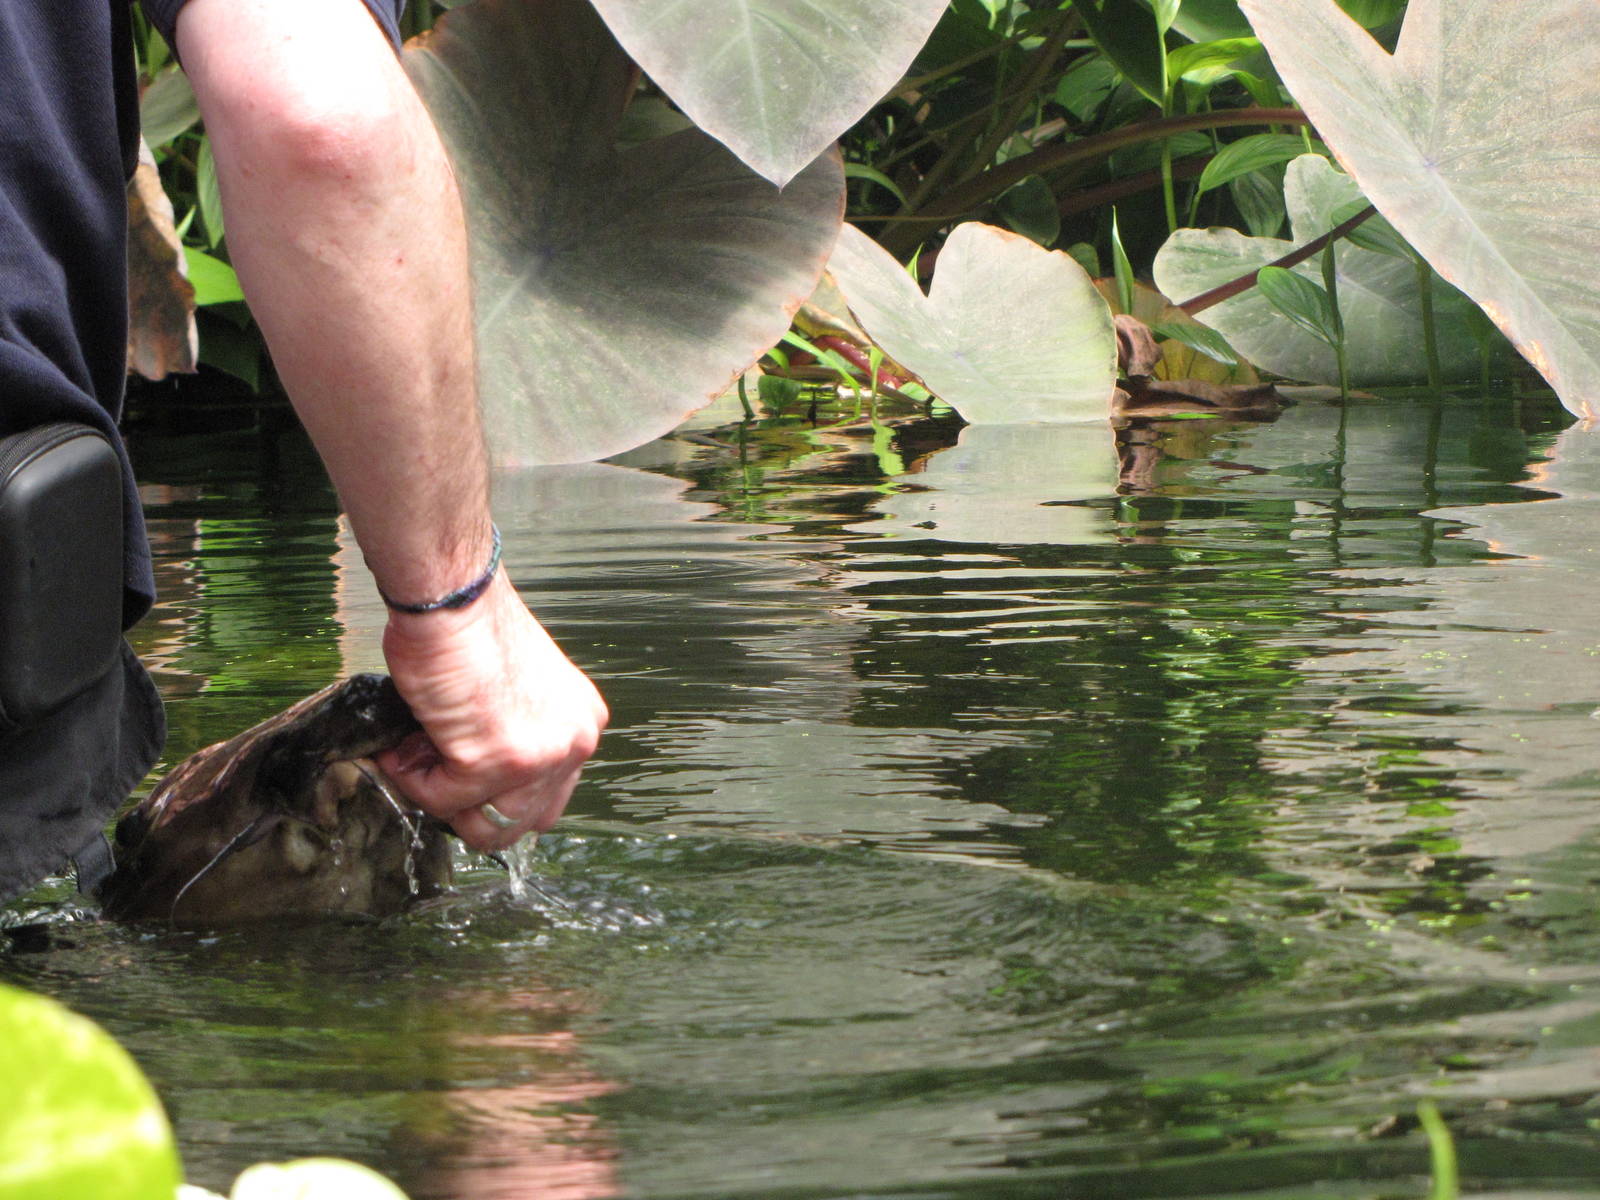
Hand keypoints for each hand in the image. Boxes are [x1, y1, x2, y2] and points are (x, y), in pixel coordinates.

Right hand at [373, 572, 607, 849]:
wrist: (451, 597)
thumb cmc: (469, 628)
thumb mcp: (515, 692)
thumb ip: (512, 736)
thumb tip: (472, 784)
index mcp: (581, 724)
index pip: (547, 799)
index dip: (493, 792)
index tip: (456, 766)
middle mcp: (574, 743)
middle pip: (521, 822)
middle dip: (467, 802)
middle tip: (430, 761)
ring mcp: (539, 756)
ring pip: (485, 826)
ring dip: (439, 794)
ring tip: (414, 749)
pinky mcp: (497, 760)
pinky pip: (443, 800)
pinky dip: (413, 778)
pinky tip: (403, 741)